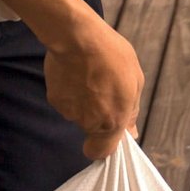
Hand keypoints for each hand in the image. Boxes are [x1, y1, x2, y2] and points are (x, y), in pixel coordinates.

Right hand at [42, 12, 143, 158]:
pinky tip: (75, 72)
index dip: (102, 147)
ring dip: (83, 100)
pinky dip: (69, 90)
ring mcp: (69, 111)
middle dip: (97, 115)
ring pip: (78, 113)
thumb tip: (130, 133)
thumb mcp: (135, 82)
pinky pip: (65, 100)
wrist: (78, 38)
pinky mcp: (54, 98)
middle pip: (91, 128)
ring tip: (89, 76)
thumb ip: (131, 112)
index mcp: (112, 122)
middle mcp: (88, 122)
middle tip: (102, 89)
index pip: (100, 152)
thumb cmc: (112, 57)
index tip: (106, 137)